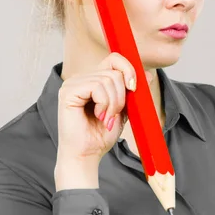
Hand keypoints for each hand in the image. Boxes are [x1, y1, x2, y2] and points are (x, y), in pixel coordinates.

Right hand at [54, 52, 152, 189]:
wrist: (87, 155)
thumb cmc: (102, 135)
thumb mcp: (123, 109)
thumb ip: (131, 91)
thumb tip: (147, 74)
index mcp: (93, 79)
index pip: (115, 59)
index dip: (129, 70)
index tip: (134, 88)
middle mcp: (81, 78)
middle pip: (114, 70)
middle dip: (122, 95)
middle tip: (114, 114)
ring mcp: (72, 83)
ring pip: (108, 79)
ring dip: (114, 103)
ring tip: (106, 118)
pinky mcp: (67, 92)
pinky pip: (96, 86)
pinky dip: (104, 103)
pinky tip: (98, 116)